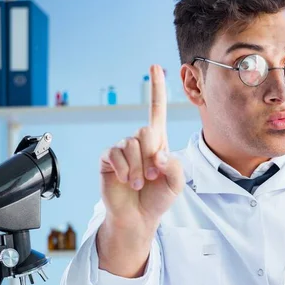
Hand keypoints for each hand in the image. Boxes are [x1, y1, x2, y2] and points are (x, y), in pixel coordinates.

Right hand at [100, 65, 184, 237]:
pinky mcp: (108, 159)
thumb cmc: (157, 197)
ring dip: (139, 168)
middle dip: (151, 156)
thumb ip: (174, 166)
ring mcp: (122, 149)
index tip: (155, 67)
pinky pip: (116, 154)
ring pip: (131, 145)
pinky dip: (126, 170)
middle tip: (153, 176)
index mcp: (157, 141)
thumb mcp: (176, 182)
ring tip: (140, 183)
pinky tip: (128, 181)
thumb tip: (158, 155)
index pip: (156, 110)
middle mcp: (138, 141)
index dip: (156, 88)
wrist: (138, 217)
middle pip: (146, 131)